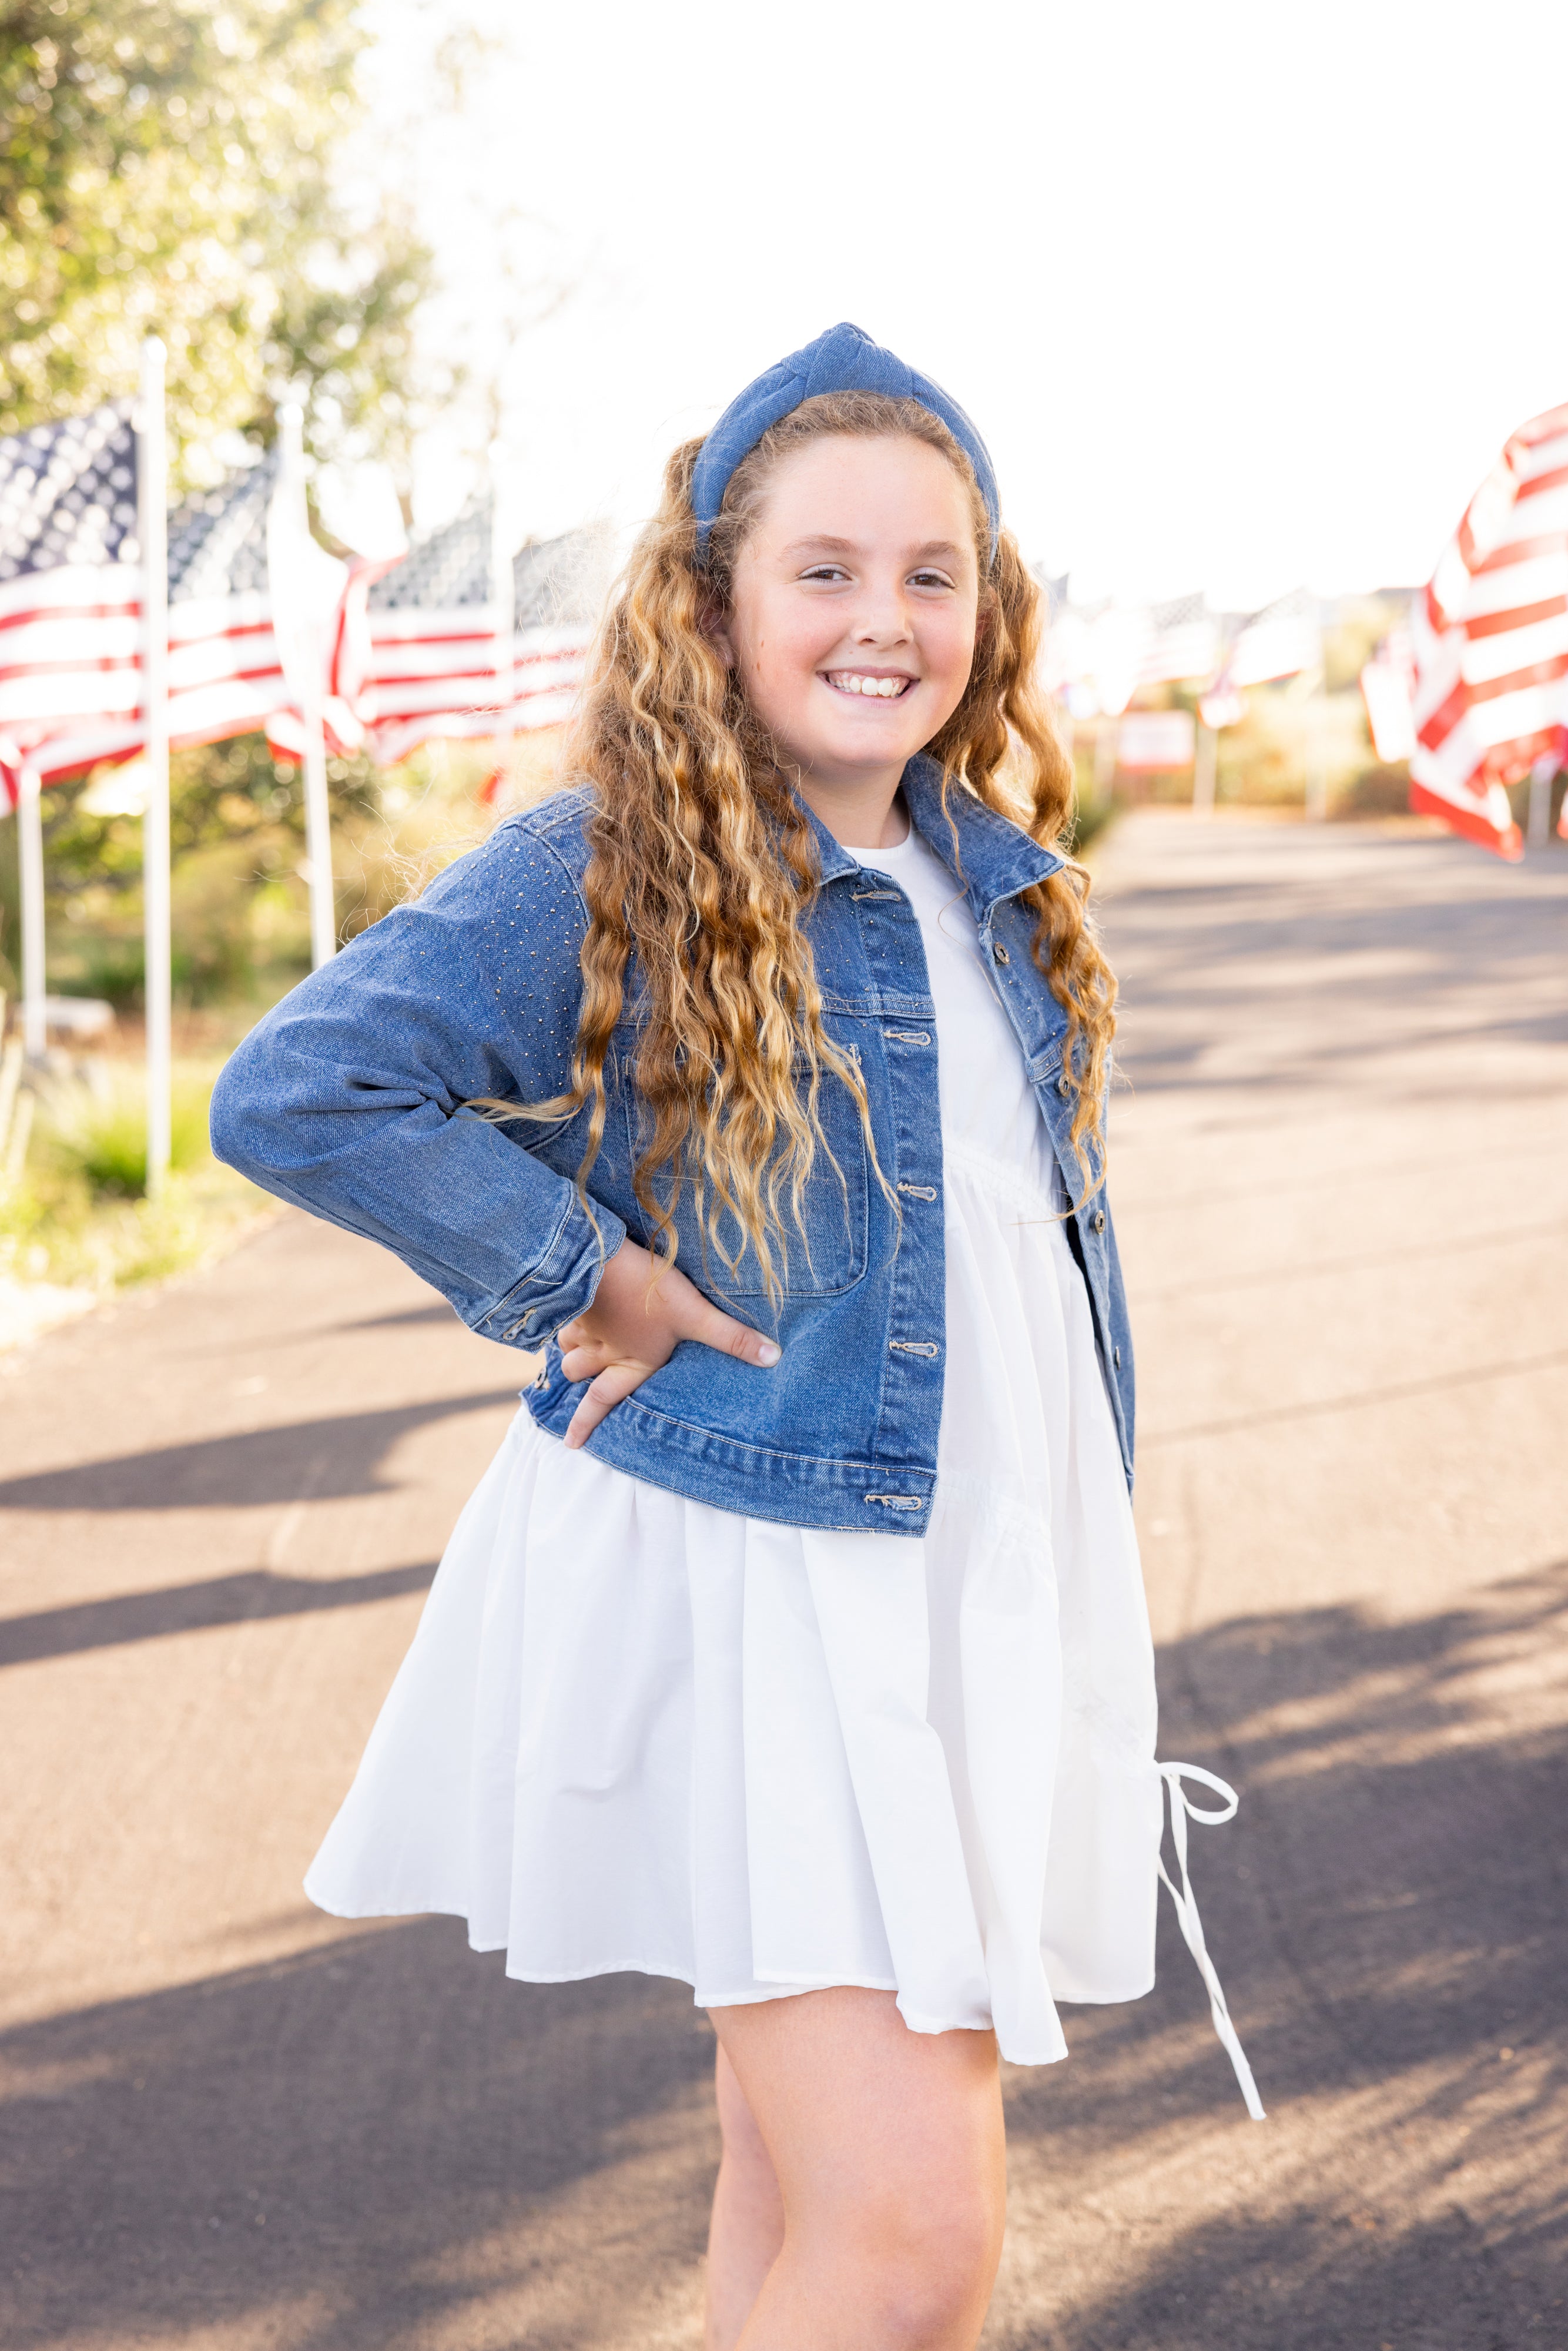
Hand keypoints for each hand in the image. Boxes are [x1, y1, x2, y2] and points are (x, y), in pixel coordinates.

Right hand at [557, 1237, 780, 1449]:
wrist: (600, 1259)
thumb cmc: (649, 1293)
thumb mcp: (695, 1314)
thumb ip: (731, 1336)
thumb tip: (773, 1358)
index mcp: (631, 1361)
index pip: (603, 1400)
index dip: (586, 1424)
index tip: (573, 1444)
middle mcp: (602, 1350)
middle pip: (578, 1374)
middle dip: (579, 1379)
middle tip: (579, 1380)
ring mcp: (582, 1325)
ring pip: (566, 1347)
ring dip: (570, 1350)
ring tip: (576, 1347)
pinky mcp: (570, 1300)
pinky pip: (560, 1319)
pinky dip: (563, 1321)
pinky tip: (571, 1311)